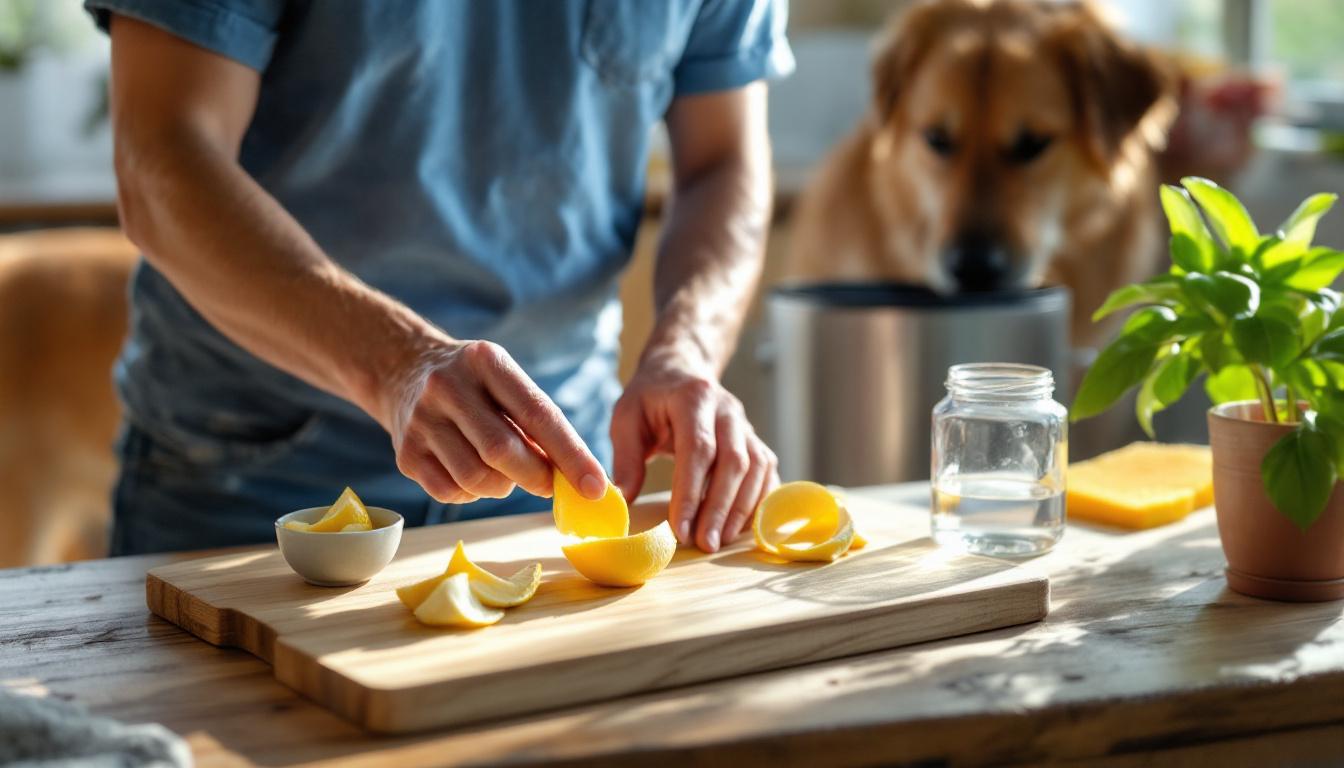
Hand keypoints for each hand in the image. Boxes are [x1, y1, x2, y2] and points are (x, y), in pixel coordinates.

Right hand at [385, 339, 607, 503]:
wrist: (402, 370)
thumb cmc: (475, 384)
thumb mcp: (505, 381)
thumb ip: (538, 421)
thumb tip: (575, 477)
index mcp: (486, 361)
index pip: (538, 413)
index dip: (571, 454)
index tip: (596, 487)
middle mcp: (448, 386)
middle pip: (503, 451)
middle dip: (537, 477)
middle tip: (550, 484)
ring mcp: (421, 420)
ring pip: (477, 478)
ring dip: (503, 486)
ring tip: (503, 470)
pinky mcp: (404, 454)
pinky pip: (451, 493)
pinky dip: (473, 493)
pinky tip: (472, 472)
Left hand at [610, 352, 777, 551]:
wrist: (680, 371)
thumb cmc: (649, 399)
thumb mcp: (626, 418)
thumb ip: (625, 458)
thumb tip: (624, 499)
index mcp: (693, 398)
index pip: (699, 449)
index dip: (691, 492)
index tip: (680, 529)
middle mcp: (728, 410)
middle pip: (734, 462)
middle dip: (720, 508)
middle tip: (705, 544)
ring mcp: (746, 425)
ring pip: (756, 469)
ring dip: (741, 509)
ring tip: (720, 540)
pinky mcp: (755, 441)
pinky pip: (767, 473)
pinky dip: (758, 501)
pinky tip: (741, 526)